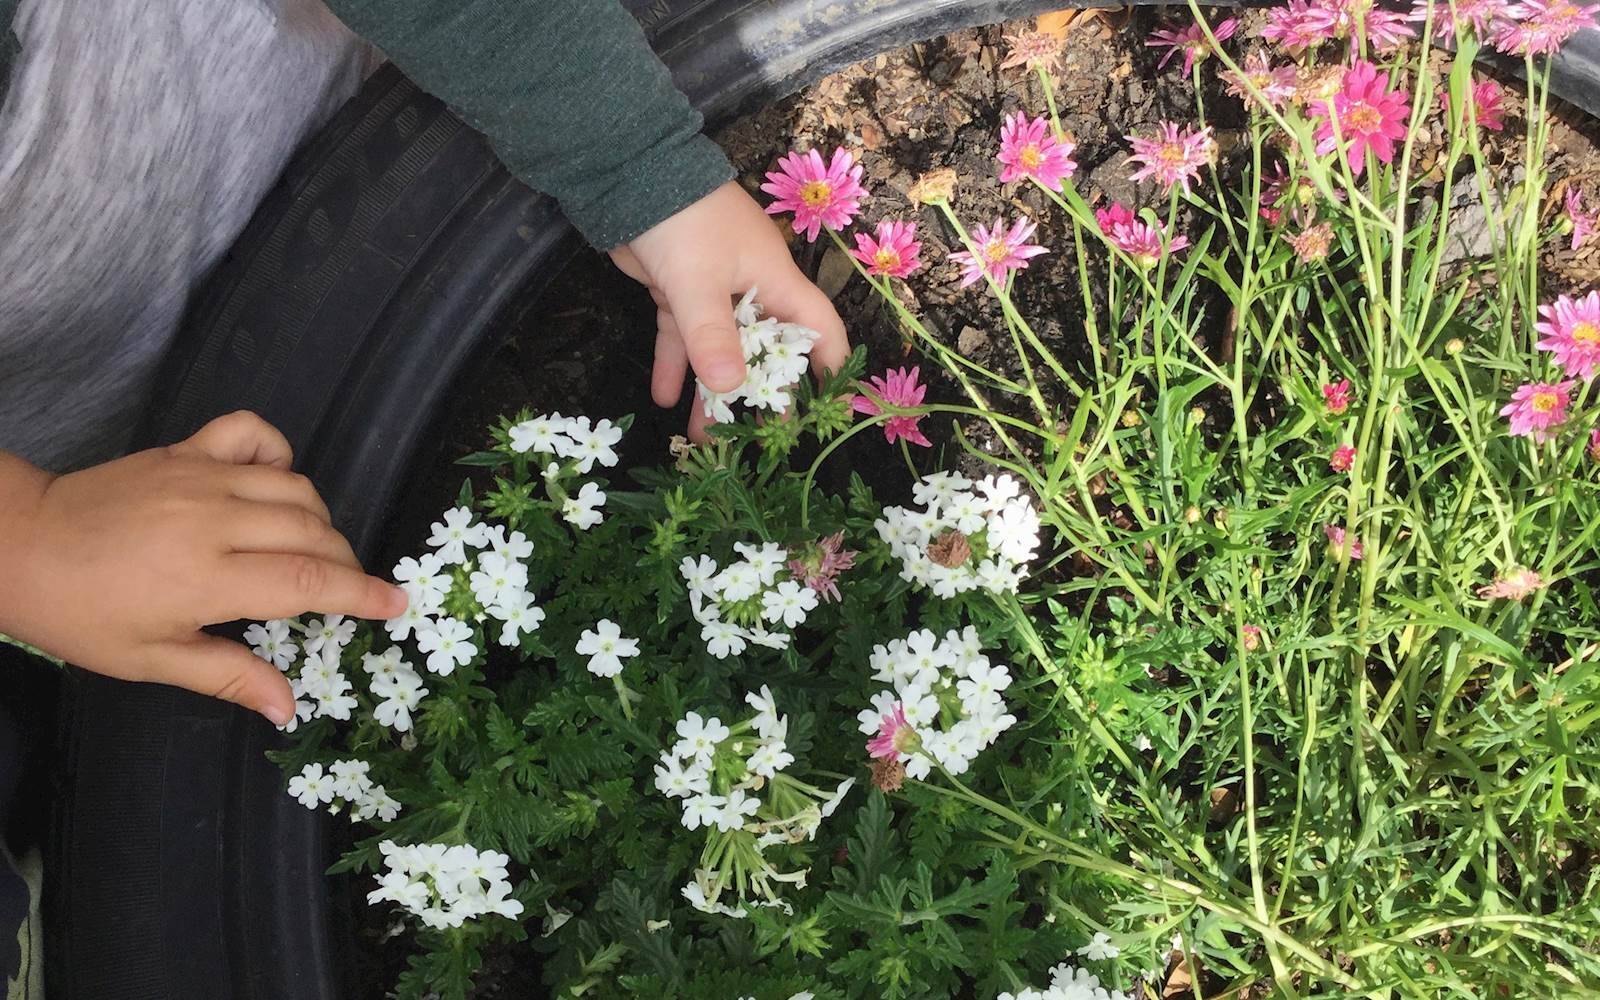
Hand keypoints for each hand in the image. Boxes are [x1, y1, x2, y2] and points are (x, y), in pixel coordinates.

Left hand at [0, 412, 406, 724]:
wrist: (20, 545)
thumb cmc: (80, 613)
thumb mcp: (150, 659)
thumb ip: (228, 676)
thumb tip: (287, 709)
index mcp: (208, 577)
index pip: (308, 582)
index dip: (360, 593)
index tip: (394, 603)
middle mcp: (214, 520)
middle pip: (312, 532)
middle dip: (342, 562)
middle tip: (343, 589)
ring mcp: (201, 477)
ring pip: (295, 487)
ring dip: (319, 518)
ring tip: (312, 548)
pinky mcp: (186, 451)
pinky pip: (253, 434)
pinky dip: (279, 453)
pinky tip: (275, 482)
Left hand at [609, 181, 849, 438]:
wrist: (630, 173)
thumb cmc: (684, 221)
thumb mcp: (699, 281)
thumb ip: (712, 336)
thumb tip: (729, 388)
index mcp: (774, 280)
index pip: (818, 327)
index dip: (830, 364)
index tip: (831, 406)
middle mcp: (751, 287)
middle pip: (766, 349)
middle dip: (759, 392)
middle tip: (755, 438)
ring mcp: (713, 289)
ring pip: (720, 349)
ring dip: (710, 389)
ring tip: (702, 437)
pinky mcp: (679, 290)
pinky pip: (683, 336)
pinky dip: (676, 364)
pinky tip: (664, 398)